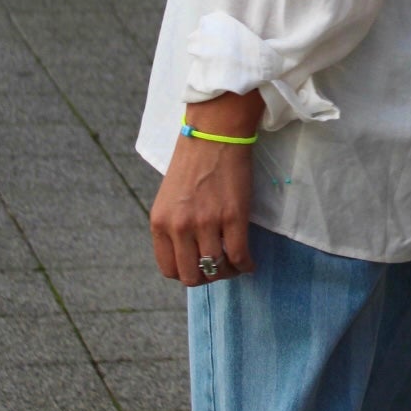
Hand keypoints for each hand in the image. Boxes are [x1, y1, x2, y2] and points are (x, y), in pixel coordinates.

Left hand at [150, 94, 260, 285]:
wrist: (215, 133)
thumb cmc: (193, 161)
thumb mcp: (170, 198)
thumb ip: (174, 225)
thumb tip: (188, 253)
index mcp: (160, 222)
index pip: (168, 269)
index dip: (185, 274)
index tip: (198, 267)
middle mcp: (180, 226)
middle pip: (192, 276)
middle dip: (207, 278)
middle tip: (219, 268)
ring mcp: (206, 222)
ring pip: (216, 268)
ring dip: (228, 272)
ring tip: (236, 264)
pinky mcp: (233, 216)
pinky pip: (240, 255)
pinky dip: (246, 265)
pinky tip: (249, 262)